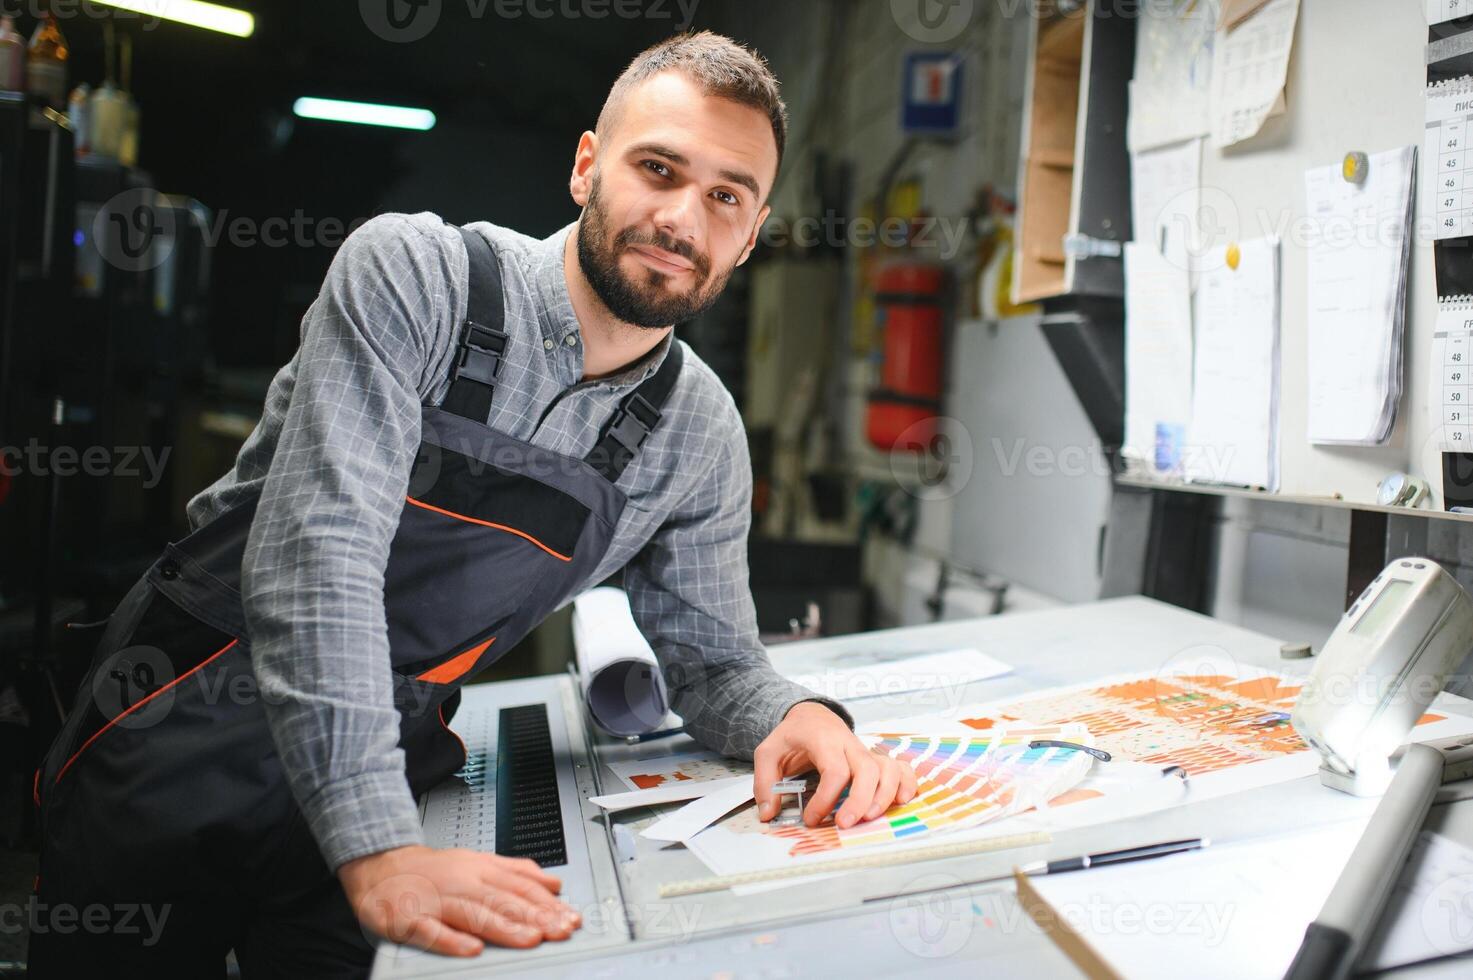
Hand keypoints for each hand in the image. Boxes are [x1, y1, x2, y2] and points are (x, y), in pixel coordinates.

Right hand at [338, 845, 580, 956]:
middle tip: (561, 930)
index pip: (520, 887)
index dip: (548, 903)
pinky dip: (451, 940)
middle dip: (536, 916)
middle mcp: (462, 883)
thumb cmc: (434, 870)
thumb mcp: (479, 861)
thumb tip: (553, 881)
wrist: (381, 866)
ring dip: (504, 928)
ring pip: (473, 914)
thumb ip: (517, 871)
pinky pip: (431, 931)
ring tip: (530, 939)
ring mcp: (436, 901)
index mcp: (481, 869)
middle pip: (503, 900)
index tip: (570, 917)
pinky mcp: (409, 918)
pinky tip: (471, 949)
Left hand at [752, 701, 916, 829]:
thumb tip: (768, 814)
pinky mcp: (875, 758)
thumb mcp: (767, 752)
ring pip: (888, 768)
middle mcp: (849, 744)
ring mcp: (865, 751)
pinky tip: (902, 801)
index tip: (811, 818)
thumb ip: (764, 782)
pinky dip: (907, 783)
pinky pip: (900, 767)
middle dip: (859, 801)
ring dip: (885, 795)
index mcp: (823, 739)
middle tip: (844, 825)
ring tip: (871, 818)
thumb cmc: (792, 736)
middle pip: (867, 769)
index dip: (826, 799)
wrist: (811, 716)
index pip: (834, 770)